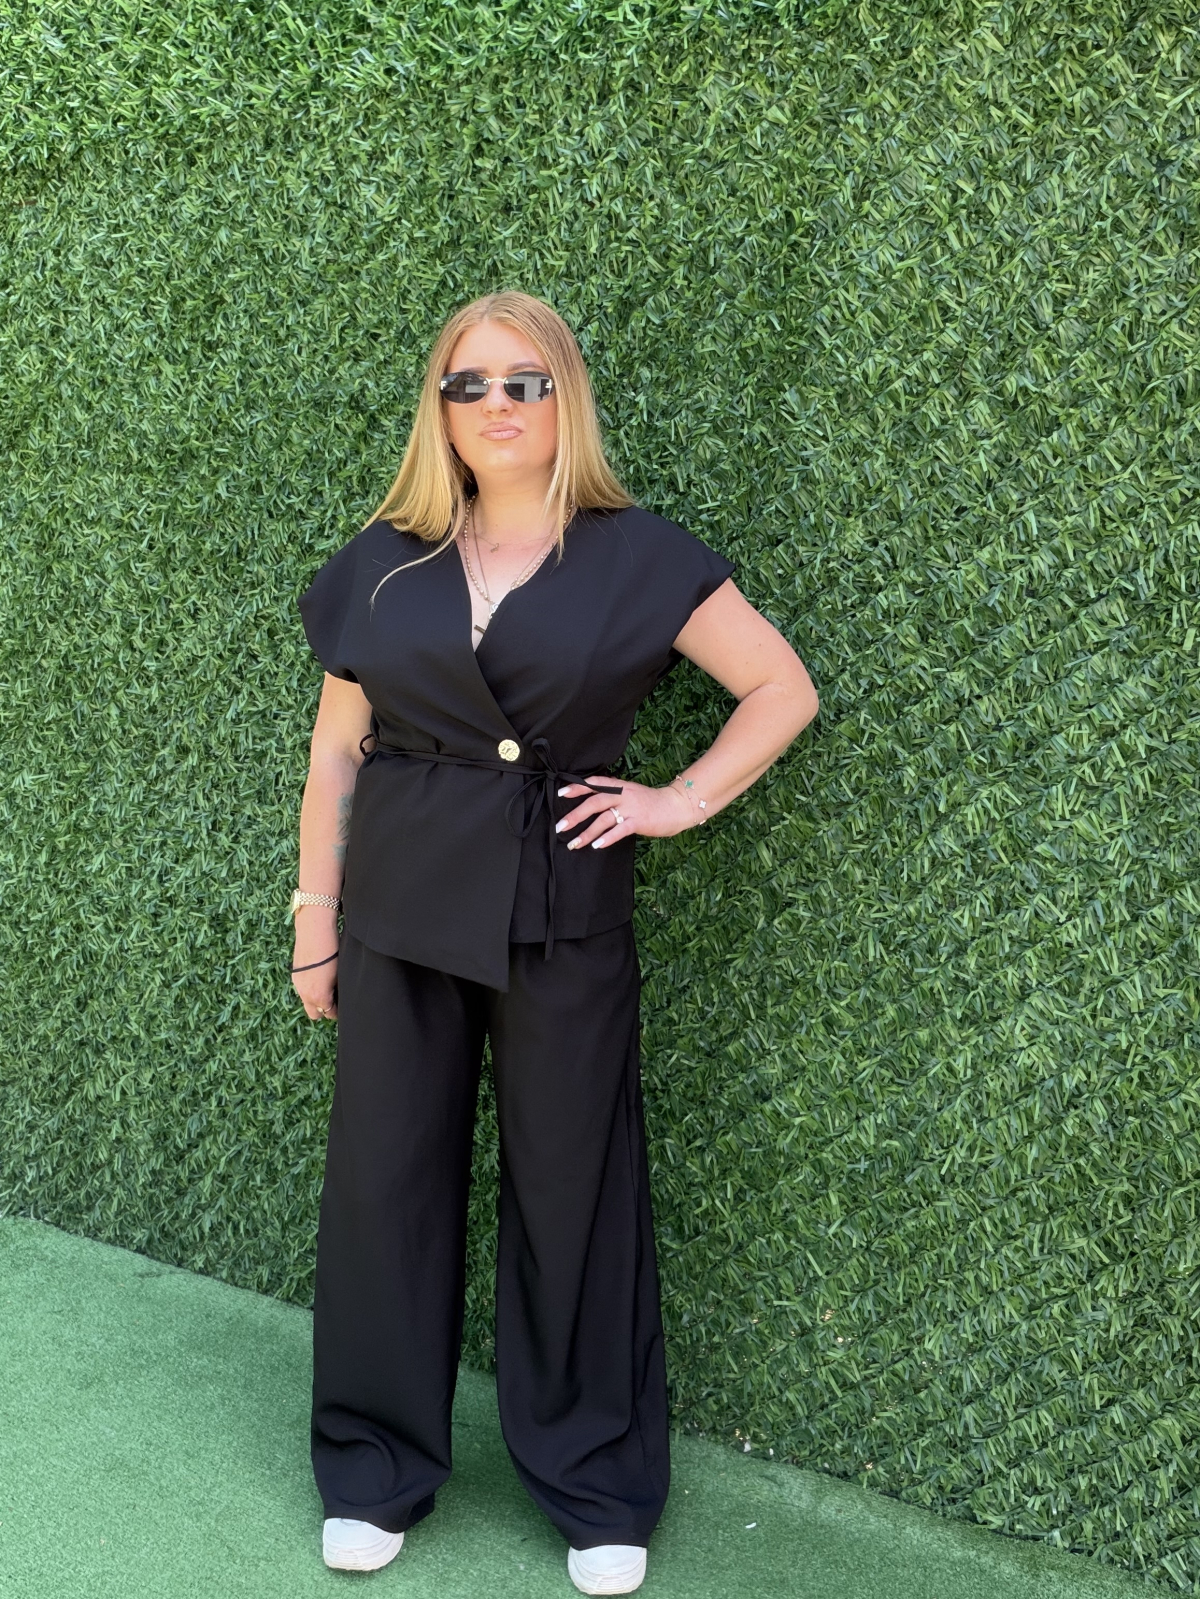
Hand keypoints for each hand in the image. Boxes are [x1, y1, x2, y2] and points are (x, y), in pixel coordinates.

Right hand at [291, 910, 338, 1021]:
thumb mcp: (340, 973)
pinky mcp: (295, 975)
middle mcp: (306, 994)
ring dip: (316, 1000)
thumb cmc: (332, 951)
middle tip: (335, 999)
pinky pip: (302, 991)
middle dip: (325, 1010)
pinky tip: (318, 978)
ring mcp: (298, 985)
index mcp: (319, 996)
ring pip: (307, 1002)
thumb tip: (340, 996)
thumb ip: (338, 990)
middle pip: (315, 1014)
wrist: (314, 930)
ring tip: (328, 987)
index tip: (344, 1006)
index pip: (329, 1013)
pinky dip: (310, 990)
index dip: (338, 1011)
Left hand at [554, 777, 696, 850]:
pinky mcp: (639, 821)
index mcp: (619, 786)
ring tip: (574, 843)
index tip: (561, 793)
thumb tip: (591, 804)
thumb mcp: (630, 793)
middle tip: (560, 827)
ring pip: (604, 819)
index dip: (577, 787)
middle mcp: (623, 795)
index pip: (594, 783)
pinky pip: (620, 830)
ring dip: (587, 832)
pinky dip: (607, 838)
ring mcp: (631, 808)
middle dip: (575, 815)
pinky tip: (597, 846)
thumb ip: (613, 795)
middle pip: (594, 802)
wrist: (676, 806)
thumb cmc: (651, 802)